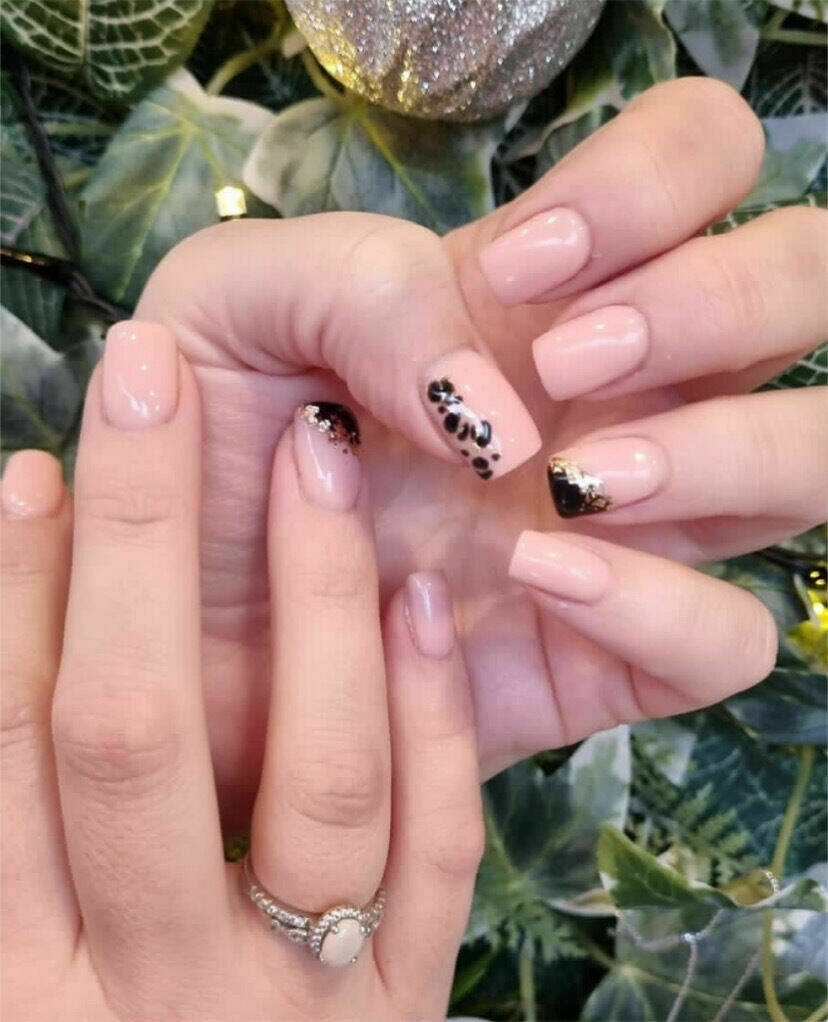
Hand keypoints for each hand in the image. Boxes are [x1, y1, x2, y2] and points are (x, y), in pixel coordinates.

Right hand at [1, 344, 481, 1019]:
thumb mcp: (24, 952)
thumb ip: (12, 810)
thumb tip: (23, 613)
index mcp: (15, 980)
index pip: (4, 748)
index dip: (9, 595)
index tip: (35, 465)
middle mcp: (148, 993)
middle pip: (131, 733)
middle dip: (132, 537)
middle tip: (146, 373)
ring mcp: (298, 1006)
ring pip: (311, 777)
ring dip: (311, 598)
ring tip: (314, 453)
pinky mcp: (406, 1008)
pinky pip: (433, 848)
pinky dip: (429, 720)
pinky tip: (418, 598)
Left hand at [134, 78, 826, 819]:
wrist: (177, 616)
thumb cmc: (203, 449)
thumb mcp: (235, 307)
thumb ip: (361, 283)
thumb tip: (500, 406)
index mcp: (537, 292)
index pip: (702, 163)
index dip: (653, 186)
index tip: (521, 267)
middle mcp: (613, 393)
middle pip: (800, 287)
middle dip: (721, 301)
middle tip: (563, 362)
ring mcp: (628, 526)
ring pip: (809, 458)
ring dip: (724, 450)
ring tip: (567, 479)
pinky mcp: (608, 654)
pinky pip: (731, 639)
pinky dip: (663, 608)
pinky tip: (537, 578)